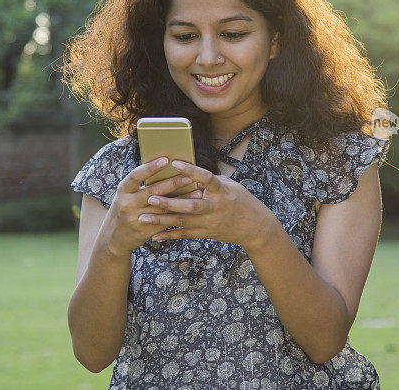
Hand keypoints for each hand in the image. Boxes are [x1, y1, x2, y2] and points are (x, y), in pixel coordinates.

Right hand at [101, 157, 202, 257]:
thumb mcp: (126, 195)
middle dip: (173, 183)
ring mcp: (136, 218)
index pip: (136, 175)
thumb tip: (166, 167)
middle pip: (153, 191)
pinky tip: (191, 209)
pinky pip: (165, 221)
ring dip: (181, 199)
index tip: (166, 159)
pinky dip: (179, 213)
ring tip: (197, 191)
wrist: (114, 237)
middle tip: (190, 175)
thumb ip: (141, 184)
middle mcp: (127, 204)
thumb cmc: (125, 208)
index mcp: (123, 190)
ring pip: (163, 207)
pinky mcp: (145, 231)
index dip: (150, 167)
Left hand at [137, 160, 276, 250]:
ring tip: (143, 218)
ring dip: (162, 220)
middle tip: (150, 197)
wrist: (255, 227)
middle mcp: (215, 207)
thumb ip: (210, 180)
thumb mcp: (230, 185)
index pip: (206, 178)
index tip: (176, 163)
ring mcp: (209, 222)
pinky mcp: (205, 233)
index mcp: (221, 191)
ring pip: (183, 222)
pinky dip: (169, 235)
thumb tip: (189, 172)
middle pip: (190, 206)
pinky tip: (154, 235)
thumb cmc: (241, 200)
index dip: (192, 171)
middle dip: (170, 203)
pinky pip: (185, 235)